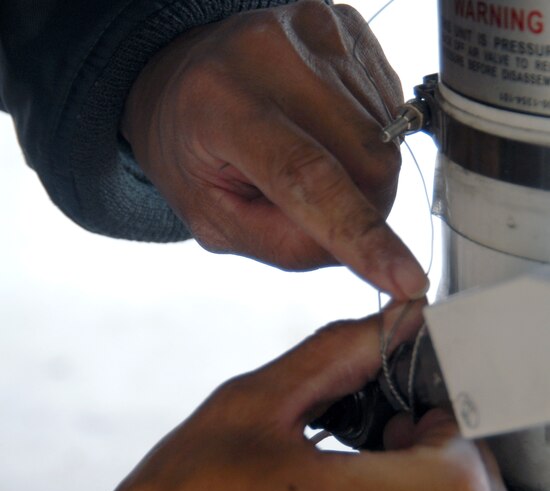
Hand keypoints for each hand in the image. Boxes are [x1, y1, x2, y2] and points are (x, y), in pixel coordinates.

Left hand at [121, 0, 426, 299]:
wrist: (186, 72)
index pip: (308, 177)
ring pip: (387, 143)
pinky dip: (363, 141)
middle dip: (359, 209)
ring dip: (359, 176)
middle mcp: (273, 53)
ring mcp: (318, 31)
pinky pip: (388, 113)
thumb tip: (355, 249)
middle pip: (369, 164)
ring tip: (308, 158)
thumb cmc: (192, 150)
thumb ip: (280, 243)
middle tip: (312, 207)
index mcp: (221, 103)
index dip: (362, 235)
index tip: (407, 282)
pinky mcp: (350, 26)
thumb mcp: (211, 218)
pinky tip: (322, 131)